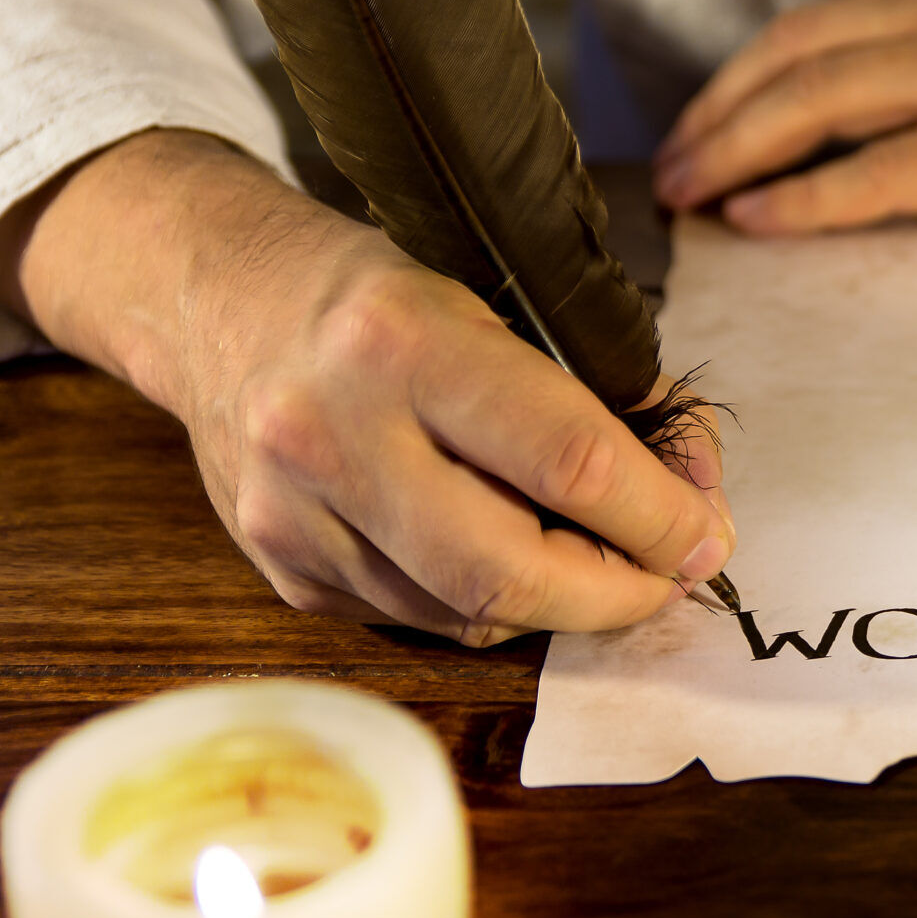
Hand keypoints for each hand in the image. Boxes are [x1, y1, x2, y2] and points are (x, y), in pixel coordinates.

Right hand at [0, 131, 732, 644]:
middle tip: (665, 580)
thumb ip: (606, 402)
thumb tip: (698, 513)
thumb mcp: (496, 303)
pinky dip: (484, 604)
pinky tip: (504, 558)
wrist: (209, 298)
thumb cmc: (380, 298)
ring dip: (555, 605)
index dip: (662, 518)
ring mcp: (292, 511)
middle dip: (616, 594)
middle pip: (512, 571)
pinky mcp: (279, 566)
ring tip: (594, 565)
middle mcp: (332, 429)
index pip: (571, 463)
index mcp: (403, 338)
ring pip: (467, 614)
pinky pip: (416, 619)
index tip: (707, 535)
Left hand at [655, 0, 916, 234]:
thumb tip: (899, 112)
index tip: (703, 126)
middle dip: (721, 116)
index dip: (747, 77)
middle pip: (802, 55)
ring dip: (743, 152)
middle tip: (671, 174)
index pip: (823, 24)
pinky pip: (892, 168)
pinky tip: (766, 222)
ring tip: (695, 199)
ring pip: (828, 100)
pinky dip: (816, 196)